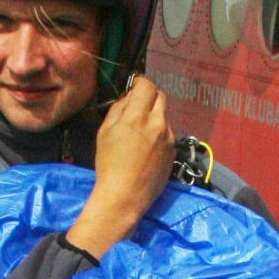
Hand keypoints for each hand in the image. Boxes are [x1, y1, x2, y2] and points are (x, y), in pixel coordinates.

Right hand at [65, 78, 173, 257]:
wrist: (125, 196)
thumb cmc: (109, 164)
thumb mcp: (105, 132)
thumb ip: (118, 109)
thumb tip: (129, 97)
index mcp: (138, 117)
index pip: (146, 86)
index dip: (140, 82)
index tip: (135, 85)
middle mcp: (158, 123)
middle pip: (160, 97)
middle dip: (149, 95)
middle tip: (138, 103)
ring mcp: (168, 138)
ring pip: (164, 115)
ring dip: (154, 115)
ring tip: (139, 131)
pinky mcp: (173, 151)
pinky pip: (167, 133)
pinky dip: (158, 131)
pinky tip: (146, 147)